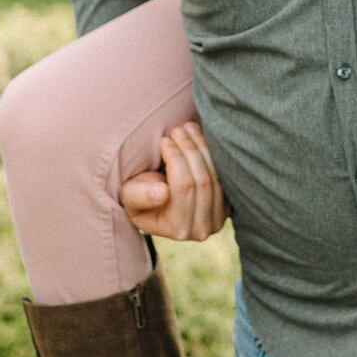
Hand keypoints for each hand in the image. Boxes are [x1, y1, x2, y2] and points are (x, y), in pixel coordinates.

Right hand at [119, 123, 228, 240]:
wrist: (153, 198)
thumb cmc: (137, 194)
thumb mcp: (129, 195)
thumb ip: (141, 195)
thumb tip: (162, 192)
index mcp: (177, 229)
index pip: (183, 187)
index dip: (176, 158)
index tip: (164, 139)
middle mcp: (201, 229)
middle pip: (202, 181)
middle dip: (190, 149)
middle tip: (177, 129)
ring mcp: (218, 219)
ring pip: (216, 176)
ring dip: (202, 146)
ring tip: (187, 127)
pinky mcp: (227, 206)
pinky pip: (226, 176)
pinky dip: (213, 152)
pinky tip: (199, 136)